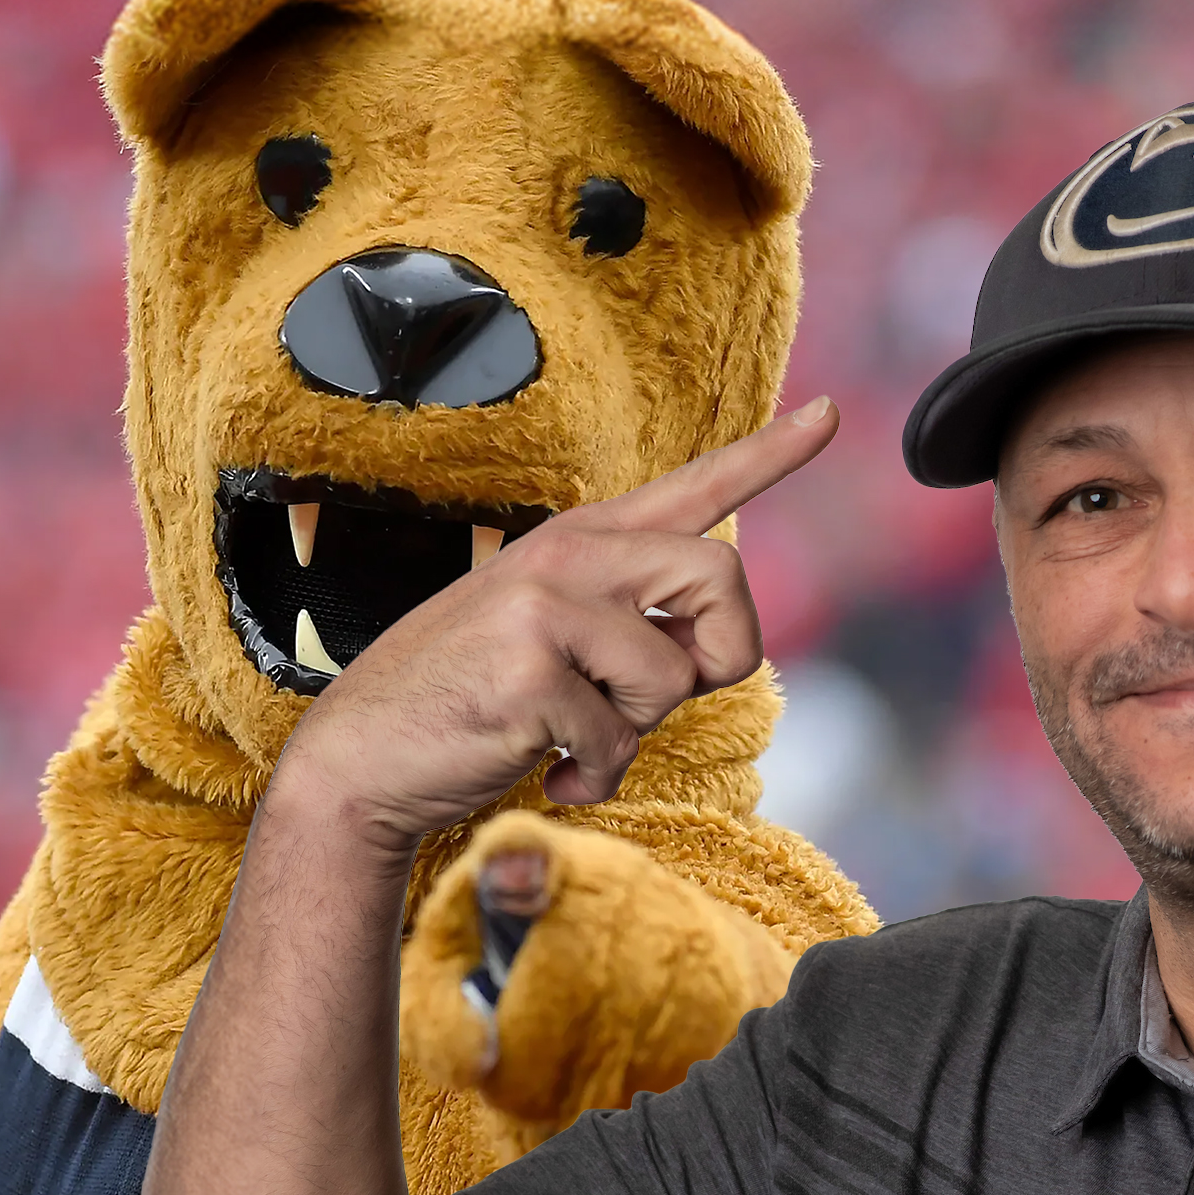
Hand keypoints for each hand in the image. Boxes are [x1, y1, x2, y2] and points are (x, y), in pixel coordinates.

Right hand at [275, 398, 839, 855]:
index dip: (769, 455)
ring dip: (635, 732)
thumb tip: (705, 653)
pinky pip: (617, 741)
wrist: (360, 759)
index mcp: (578, 543)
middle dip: (716, 656)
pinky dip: (592, 778)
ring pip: (672, 674)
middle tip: (657, 700)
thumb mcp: (549, 642)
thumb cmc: (463, 705)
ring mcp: (543, 608)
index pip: (691, 487)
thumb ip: (628, 627)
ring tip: (573, 738)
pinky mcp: (529, 672)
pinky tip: (545, 770)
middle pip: (722, 577)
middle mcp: (566, 558)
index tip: (833, 416)